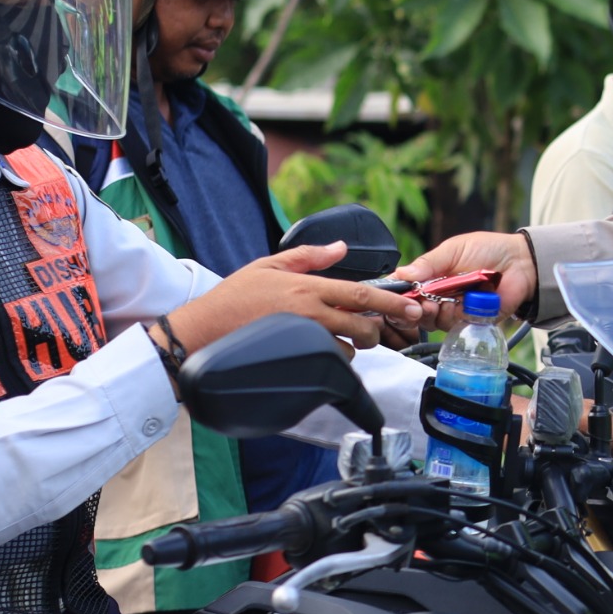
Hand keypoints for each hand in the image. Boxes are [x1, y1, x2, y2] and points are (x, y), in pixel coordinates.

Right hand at [165, 242, 423, 352]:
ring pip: (348, 349)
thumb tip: (342, 247)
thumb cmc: (232, 299)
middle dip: (376, 330)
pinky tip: (317, 354)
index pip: (360, 293)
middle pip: (363, 325)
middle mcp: (309, 313)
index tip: (412, 305)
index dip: (391, 301)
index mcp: (307, 287)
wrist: (200, 333)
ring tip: (333, 339)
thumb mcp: (268, 265)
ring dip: (351, 347)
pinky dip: (331, 361)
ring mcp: (303, 340)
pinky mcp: (296, 362)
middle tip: (373, 329)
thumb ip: (309, 257)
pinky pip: (328, 366)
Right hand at [396, 232, 537, 325]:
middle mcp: (439, 295)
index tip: (395, 295)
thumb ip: (429, 263)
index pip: (407, 290)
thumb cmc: (489, 250)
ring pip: (432, 321)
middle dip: (413, 308)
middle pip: (414, 310)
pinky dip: (452, 318)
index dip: (399, 295)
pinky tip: (456, 307)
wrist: (521, 262)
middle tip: (419, 302)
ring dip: (432, 314)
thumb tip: (402, 273)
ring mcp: (454, 309)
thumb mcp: (454, 250)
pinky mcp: (470, 321)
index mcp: (432, 277)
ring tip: (438, 303)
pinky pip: (454, 326)